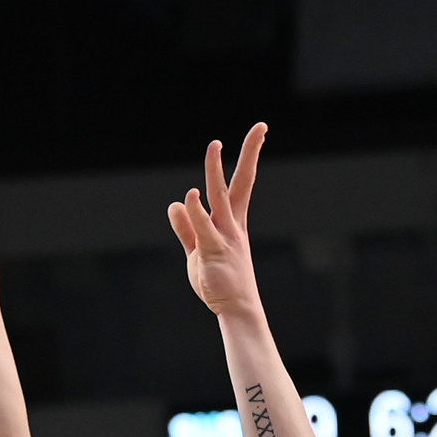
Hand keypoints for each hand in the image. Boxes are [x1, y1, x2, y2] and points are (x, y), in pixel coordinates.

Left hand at [166, 124, 268, 319]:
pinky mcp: (213, 252)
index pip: (242, 183)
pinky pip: (204, 228)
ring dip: (216, 172)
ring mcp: (225, 237)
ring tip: (215, 146)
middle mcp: (232, 224)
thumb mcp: (197, 250)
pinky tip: (190, 195)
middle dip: (249, 155)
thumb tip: (176, 204)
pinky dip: (196, 212)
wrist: (236, 308)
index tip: (260, 133)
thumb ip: (186, 227)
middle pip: (241, 183)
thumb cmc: (219, 280)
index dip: (249, 157)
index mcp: (232, 222)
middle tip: (259, 129)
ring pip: (220, 198)